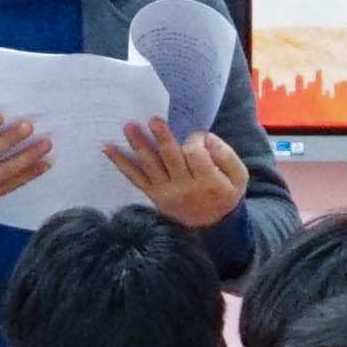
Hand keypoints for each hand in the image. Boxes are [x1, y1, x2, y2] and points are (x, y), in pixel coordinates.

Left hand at [110, 119, 248, 232]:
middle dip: (162, 138)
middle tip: (153, 120)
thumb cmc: (224, 194)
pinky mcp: (152, 194)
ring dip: (138, 145)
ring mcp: (165, 192)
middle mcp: (184, 188)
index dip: (196, 140)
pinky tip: (107, 148)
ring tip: (129, 126)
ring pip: (149, 166)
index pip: (196, 154)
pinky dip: (120, 163)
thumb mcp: (238, 177)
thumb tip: (206, 138)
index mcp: (207, 182)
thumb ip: (226, 156)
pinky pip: (134, 178)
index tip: (199, 135)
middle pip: (171, 159)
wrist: (211, 226)